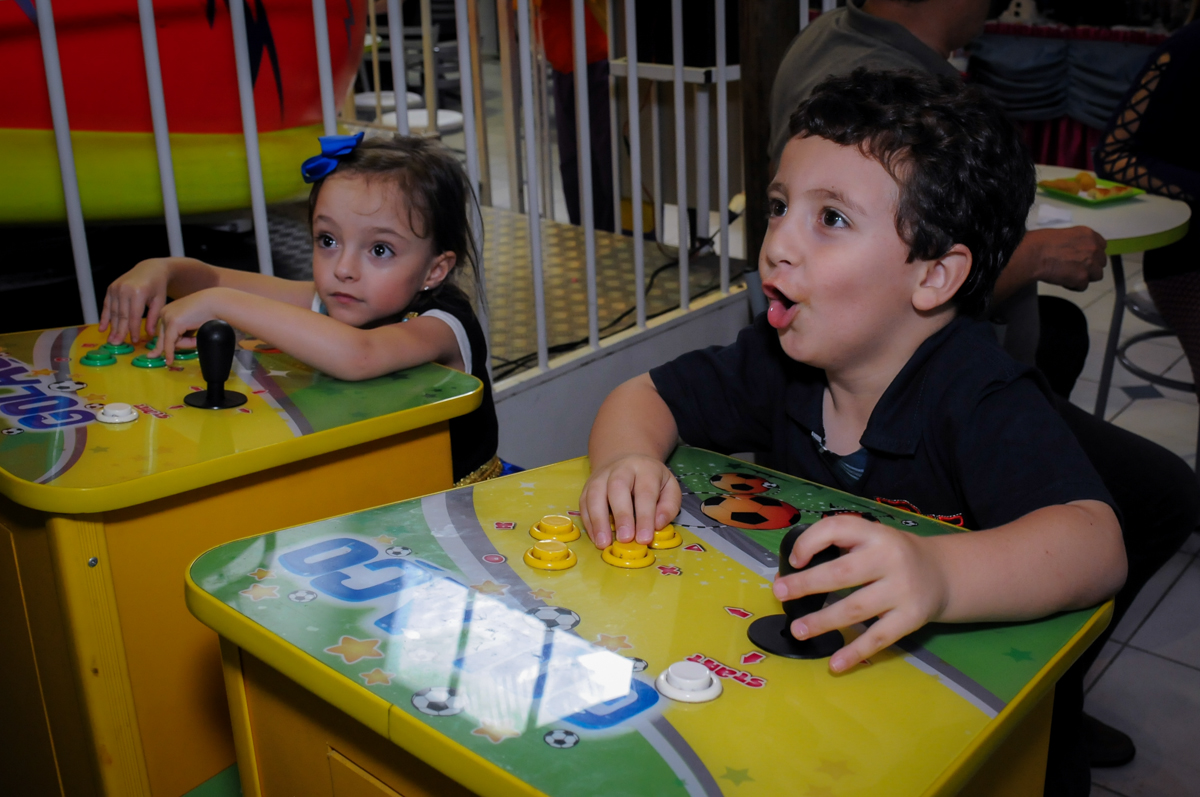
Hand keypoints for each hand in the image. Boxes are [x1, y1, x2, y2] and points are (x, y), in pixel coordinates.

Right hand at [99, 259, 171, 343]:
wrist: (150, 269)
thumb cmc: (157, 286)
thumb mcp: (160, 301)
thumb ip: (154, 317)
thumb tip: (149, 334)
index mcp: (138, 293)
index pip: (134, 316)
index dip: (133, 330)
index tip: (133, 341)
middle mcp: (124, 289)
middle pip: (121, 315)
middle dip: (119, 331)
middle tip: (116, 344)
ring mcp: (116, 288)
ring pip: (113, 311)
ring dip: (111, 327)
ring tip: (111, 340)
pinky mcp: (110, 288)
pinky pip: (106, 305)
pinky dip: (104, 317)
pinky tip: (102, 328)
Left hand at [147, 289, 224, 362]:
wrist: (217, 303)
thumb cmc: (209, 312)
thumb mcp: (191, 323)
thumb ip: (183, 332)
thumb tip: (175, 346)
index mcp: (169, 310)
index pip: (163, 330)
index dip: (162, 342)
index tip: (156, 351)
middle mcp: (165, 312)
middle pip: (162, 336)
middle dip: (165, 348)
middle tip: (152, 357)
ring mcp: (167, 317)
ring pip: (169, 341)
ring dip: (184, 345)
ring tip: (198, 337)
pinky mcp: (173, 323)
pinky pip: (170, 343)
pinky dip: (170, 353)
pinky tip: (170, 360)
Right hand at [580, 454, 680, 548]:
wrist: (627, 460)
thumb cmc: (651, 480)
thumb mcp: (670, 488)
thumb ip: (669, 506)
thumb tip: (657, 525)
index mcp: (645, 469)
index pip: (645, 492)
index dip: (645, 516)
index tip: (645, 538)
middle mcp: (621, 469)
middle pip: (618, 488)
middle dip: (621, 515)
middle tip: (625, 539)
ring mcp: (601, 476)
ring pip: (595, 494)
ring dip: (599, 521)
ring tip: (604, 543)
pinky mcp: (588, 486)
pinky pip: (584, 503)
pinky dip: (589, 522)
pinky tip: (596, 538)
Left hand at [772, 515, 948, 672]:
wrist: (941, 573)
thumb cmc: (892, 555)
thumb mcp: (871, 538)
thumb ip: (838, 547)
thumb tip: (790, 573)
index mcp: (874, 534)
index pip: (837, 529)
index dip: (810, 542)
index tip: (794, 560)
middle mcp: (890, 559)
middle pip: (842, 573)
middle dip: (806, 585)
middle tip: (780, 594)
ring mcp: (902, 590)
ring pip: (856, 609)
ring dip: (823, 621)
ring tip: (798, 630)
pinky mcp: (911, 618)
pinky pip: (879, 638)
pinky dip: (855, 652)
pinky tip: (835, 664)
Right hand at [1027, 226, 1106, 289]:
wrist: (1033, 255)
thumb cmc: (1040, 243)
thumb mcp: (1063, 234)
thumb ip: (1076, 242)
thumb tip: (1074, 252)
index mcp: (1088, 234)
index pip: (1101, 246)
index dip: (1092, 254)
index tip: (1082, 257)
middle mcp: (1093, 248)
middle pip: (1101, 262)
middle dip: (1090, 266)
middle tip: (1074, 268)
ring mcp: (1090, 263)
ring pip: (1096, 275)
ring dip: (1085, 277)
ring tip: (1069, 276)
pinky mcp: (1082, 278)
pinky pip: (1083, 286)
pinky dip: (1074, 286)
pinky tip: (1063, 281)